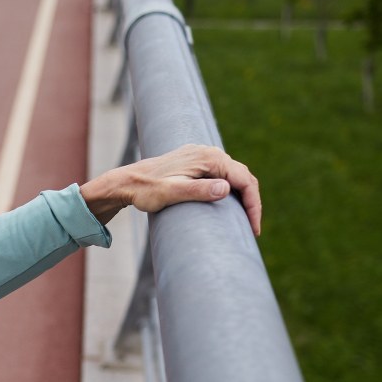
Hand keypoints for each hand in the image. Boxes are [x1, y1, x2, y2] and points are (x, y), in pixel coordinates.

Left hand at [80, 144, 260, 234]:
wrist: (127, 182)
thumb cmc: (146, 190)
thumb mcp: (171, 193)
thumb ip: (198, 190)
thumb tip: (226, 189)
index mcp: (209, 158)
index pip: (244, 180)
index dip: (253, 205)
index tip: (253, 229)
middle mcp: (209, 153)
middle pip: (243, 177)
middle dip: (251, 203)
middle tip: (252, 229)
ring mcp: (203, 156)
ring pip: (235, 176)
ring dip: (243, 197)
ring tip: (244, 220)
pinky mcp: (197, 163)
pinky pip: (223, 176)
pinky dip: (231, 191)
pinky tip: (229, 206)